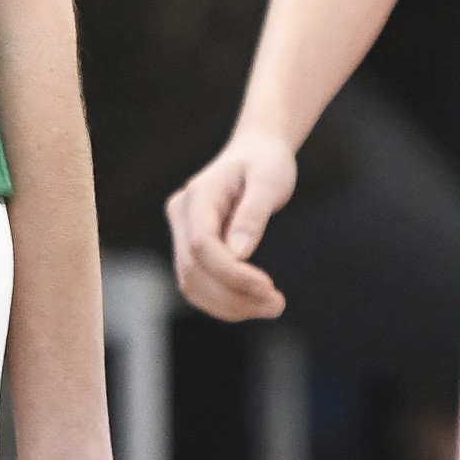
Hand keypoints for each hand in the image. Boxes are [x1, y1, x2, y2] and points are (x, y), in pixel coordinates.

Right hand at [167, 127, 297, 319]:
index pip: (201, 245)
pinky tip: (253, 302)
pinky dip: (224, 301)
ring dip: (229, 305)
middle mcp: (181, 215)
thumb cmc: (266, 163)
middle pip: (192, 270)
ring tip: (271, 306)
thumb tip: (240, 255)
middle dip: (234, 296)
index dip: (231, 273)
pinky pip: (199, 284)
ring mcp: (181, 233)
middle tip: (278, 305)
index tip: (268, 287)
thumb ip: (253, 215)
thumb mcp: (269, 181)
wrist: (256, 152)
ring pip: (191, 284)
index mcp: (197, 196)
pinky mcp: (191, 248)